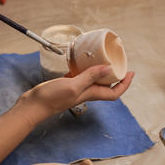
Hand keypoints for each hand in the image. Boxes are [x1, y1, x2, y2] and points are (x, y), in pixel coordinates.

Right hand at [17, 65, 134, 126]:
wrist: (34, 105)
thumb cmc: (52, 97)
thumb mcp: (73, 85)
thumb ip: (90, 77)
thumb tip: (109, 69)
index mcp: (91, 94)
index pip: (114, 92)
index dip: (125, 85)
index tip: (131, 73)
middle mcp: (86, 92)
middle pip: (107, 86)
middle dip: (116, 77)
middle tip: (120, 64)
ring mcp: (76, 89)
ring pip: (94, 81)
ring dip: (102, 72)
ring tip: (104, 60)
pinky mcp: (67, 85)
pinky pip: (82, 77)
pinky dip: (86, 69)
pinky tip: (82, 61)